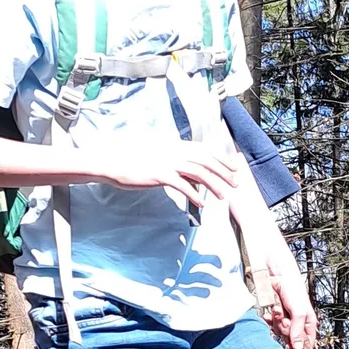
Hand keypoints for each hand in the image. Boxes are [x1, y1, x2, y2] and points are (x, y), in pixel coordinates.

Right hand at [95, 135, 241, 207]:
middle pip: (206, 161)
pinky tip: (202, 203)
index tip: (234, 167)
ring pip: (198, 172)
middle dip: (224, 172)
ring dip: (214, 185)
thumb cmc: (133, 159)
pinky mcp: (159, 175)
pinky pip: (182, 185)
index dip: (221, 158)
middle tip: (236, 183)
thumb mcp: (158, 156)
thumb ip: (176, 162)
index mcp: (174, 145)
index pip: (204, 150)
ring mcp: (167, 162)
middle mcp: (174, 151)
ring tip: (223, 196)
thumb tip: (192, 174)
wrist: (112, 160)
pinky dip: (194, 195)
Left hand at [255, 255, 318, 348]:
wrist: (276, 276)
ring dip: (277, 321)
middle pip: (291, 339)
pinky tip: (270, 313)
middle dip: (285, 329)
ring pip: (279, 332)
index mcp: (308, 324)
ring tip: (278, 309)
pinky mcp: (275, 316)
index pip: (307, 343)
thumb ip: (298, 330)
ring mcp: (286, 320)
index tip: (292, 343)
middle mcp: (297, 324)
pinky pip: (270, 325)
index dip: (299, 345)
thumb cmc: (293, 290)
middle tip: (284, 318)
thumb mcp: (299, 312)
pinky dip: (269, 320)